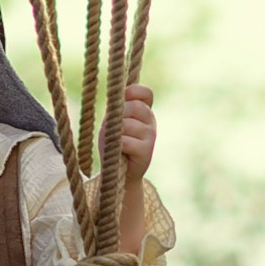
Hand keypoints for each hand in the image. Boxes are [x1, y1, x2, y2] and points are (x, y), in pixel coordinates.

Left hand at [108, 85, 155, 252]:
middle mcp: (151, 121)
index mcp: (144, 111)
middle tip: (115, 130)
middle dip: (118, 116)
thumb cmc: (113, 143)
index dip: (133, 92)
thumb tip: (120, 93)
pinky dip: (116, 146)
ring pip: (126, 124)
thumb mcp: (113, 121)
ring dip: (114, 134)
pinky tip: (120, 152)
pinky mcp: (147, 150)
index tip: (124, 98)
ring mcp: (151, 135)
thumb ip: (117, 107)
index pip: (145, 93)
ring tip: (116, 143)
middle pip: (133, 107)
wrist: (117, 173)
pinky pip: (124, 140)